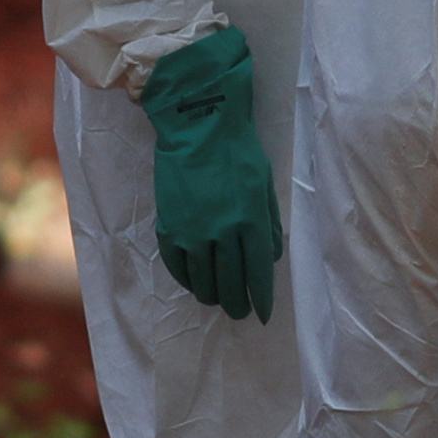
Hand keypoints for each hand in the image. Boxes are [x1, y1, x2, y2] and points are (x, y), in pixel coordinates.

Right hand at [141, 24, 281, 322]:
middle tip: (239, 312)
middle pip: (230, 283)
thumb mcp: (264, 184)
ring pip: (202, 280)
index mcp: (251, 220)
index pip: (258, 273)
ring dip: (211, 296)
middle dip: (236, 303)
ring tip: (216, 300)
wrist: (196, 125)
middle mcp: (222, 232)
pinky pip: (177, 265)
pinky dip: (186, 279)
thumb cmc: (237, 150)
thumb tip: (268, 256)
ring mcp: (192, 231)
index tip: (262, 312)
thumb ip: (268, 222)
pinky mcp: (169, 226)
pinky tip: (193, 283)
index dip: (261, 297)